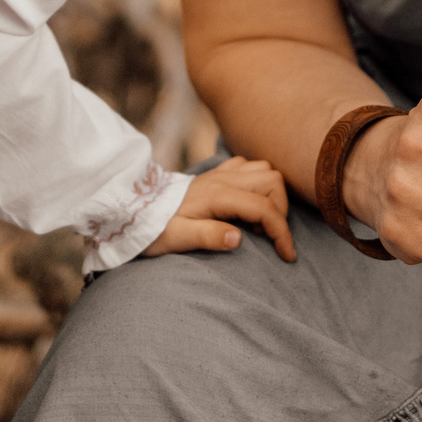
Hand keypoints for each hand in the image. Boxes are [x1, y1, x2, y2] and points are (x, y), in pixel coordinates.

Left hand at [143, 155, 295, 260]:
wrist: (134, 210)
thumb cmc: (155, 228)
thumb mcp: (177, 238)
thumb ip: (208, 236)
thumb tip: (238, 238)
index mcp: (217, 195)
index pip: (264, 207)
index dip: (282, 232)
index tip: (286, 255)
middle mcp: (223, 178)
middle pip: (272, 180)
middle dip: (280, 209)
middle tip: (267, 236)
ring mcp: (220, 173)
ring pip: (264, 169)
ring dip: (272, 195)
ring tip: (258, 222)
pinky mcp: (216, 173)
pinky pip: (248, 166)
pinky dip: (258, 183)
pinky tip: (247, 203)